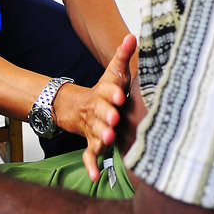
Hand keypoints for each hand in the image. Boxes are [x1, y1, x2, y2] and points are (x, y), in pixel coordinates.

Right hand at [82, 34, 135, 179]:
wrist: (81, 108)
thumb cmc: (107, 90)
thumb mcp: (113, 72)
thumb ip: (122, 55)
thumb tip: (132, 36)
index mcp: (104, 94)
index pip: (107, 92)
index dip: (112, 93)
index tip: (119, 95)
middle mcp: (98, 112)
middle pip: (101, 113)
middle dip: (106, 116)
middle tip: (113, 119)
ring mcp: (94, 128)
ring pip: (95, 133)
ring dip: (100, 138)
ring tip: (107, 141)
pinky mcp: (92, 144)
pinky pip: (89, 156)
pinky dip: (91, 166)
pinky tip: (95, 177)